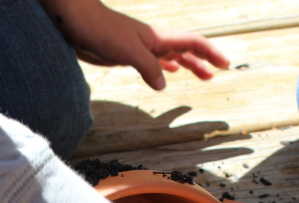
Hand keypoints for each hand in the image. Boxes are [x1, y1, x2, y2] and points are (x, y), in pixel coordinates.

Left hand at [38, 0, 229, 89]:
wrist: (74, 21)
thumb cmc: (100, 30)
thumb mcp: (127, 51)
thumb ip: (148, 67)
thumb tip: (163, 85)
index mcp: (157, 39)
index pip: (191, 42)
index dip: (209, 53)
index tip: (224, 64)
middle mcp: (152, 42)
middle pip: (185, 50)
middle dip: (202, 62)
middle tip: (216, 74)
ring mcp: (140, 48)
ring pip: (171, 57)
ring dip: (187, 65)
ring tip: (201, 76)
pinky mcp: (127, 55)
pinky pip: (154, 62)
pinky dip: (165, 68)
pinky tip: (167, 74)